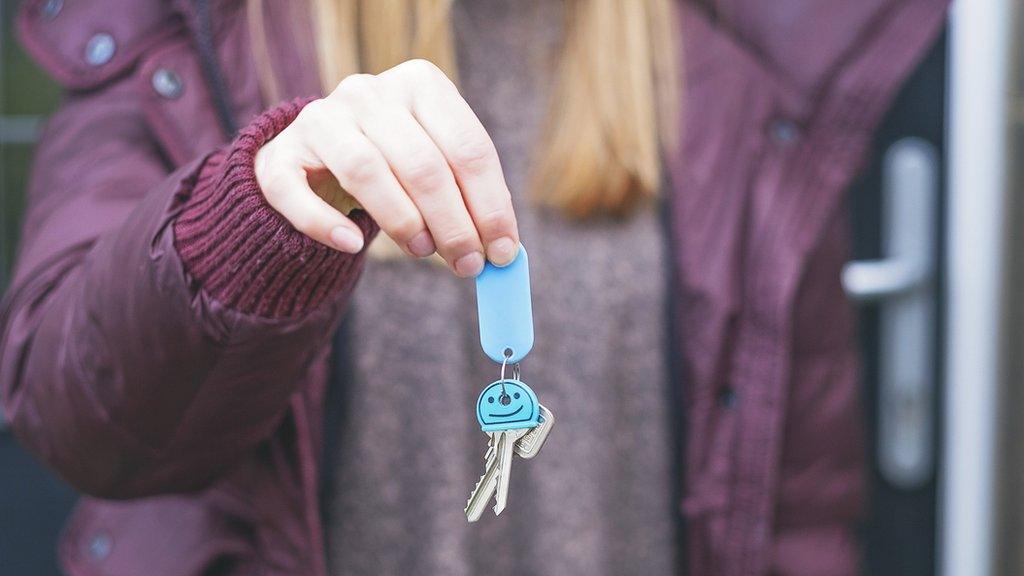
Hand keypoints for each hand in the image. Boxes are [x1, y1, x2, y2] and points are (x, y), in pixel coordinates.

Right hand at [254, 59, 518, 277]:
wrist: (314, 159)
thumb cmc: (392, 166)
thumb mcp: (435, 167)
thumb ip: (467, 199)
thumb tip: (503, 249)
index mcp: (420, 84)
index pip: (468, 147)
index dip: (490, 205)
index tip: (502, 252)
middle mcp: (369, 91)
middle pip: (422, 164)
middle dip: (452, 224)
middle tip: (466, 264)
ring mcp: (320, 118)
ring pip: (365, 170)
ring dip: (402, 221)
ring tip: (422, 251)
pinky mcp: (280, 153)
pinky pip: (296, 191)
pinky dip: (324, 222)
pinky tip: (351, 244)